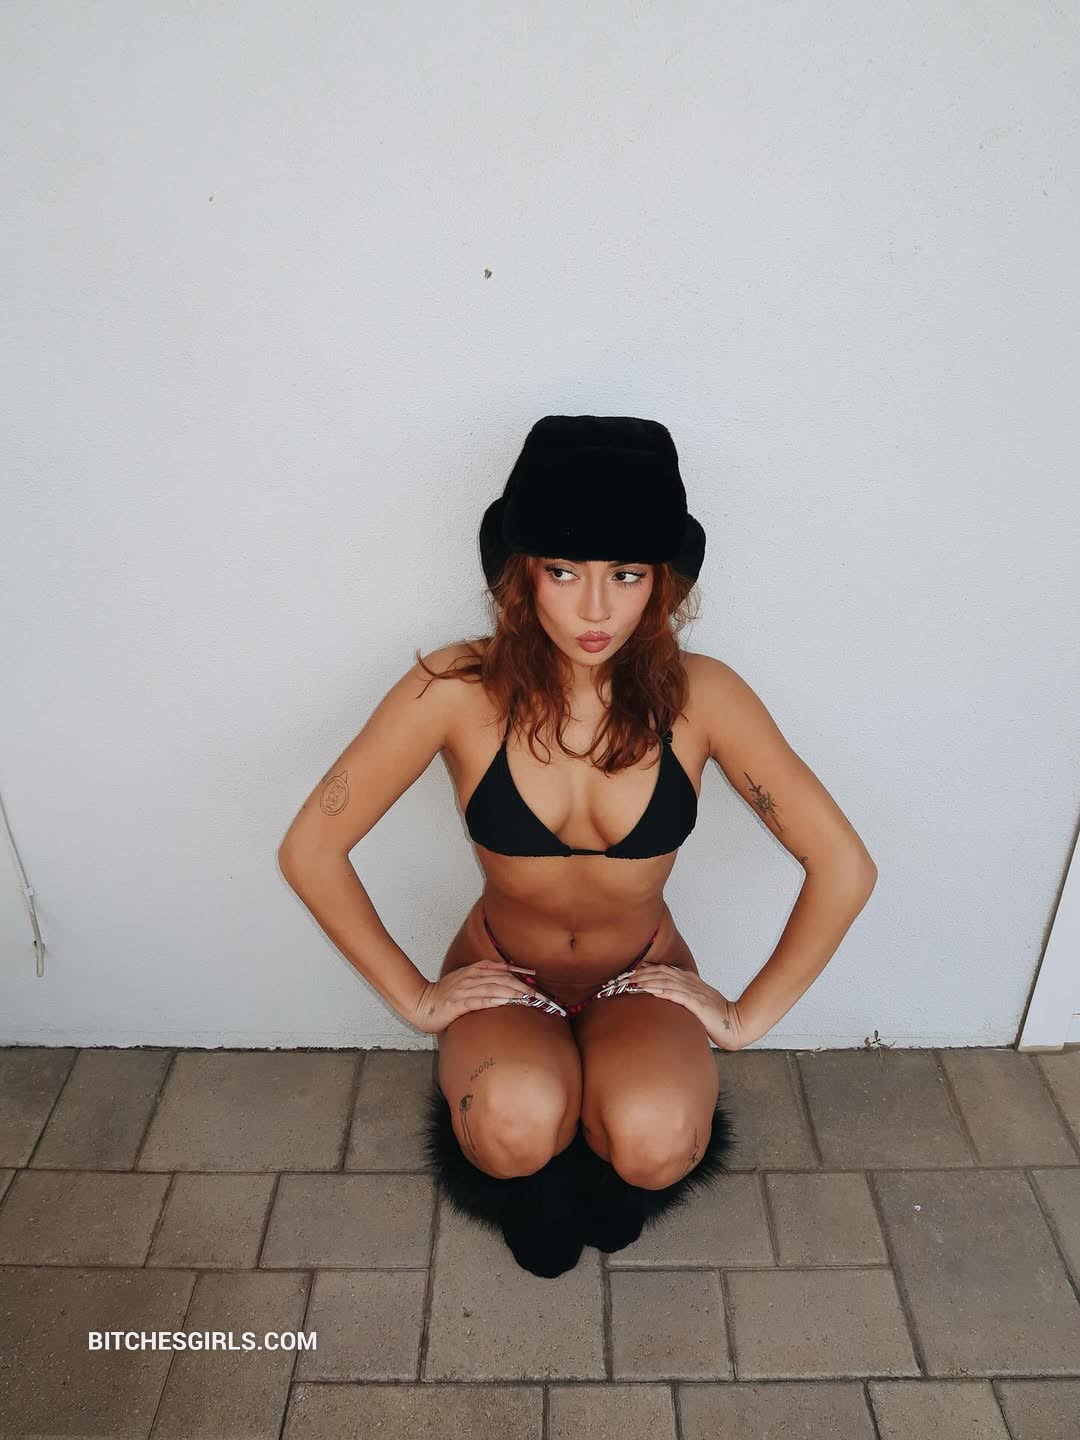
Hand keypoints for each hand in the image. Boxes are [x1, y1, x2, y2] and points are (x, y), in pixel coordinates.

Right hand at [410, 958, 538, 1034]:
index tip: (535, 977)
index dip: (519, 973)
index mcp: (473, 970)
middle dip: (523, 987)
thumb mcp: (464, 981)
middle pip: (502, 979)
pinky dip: (493, 1000)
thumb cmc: (444, 995)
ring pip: (493, 988)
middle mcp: (470, 977)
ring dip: (513, 993)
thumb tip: (504, 977)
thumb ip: (482, 978)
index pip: (501, 969)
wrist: (421, 1003)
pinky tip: (505, 1003)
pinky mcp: (457, 1003)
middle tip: (540, 995)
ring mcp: (464, 990)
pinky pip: (478, 1000)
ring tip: (529, 999)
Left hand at [626, 964, 749, 1050]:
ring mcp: (694, 992)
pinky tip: (648, 991)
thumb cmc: (716, 1018)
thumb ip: (682, 998)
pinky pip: (675, 994)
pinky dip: (660, 990)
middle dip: (640, 974)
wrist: (737, 1024)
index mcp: (690, 981)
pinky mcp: (697, 1003)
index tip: (629, 973)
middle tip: (623, 977)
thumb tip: (665, 1000)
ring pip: (665, 981)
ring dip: (646, 980)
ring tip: (630, 983)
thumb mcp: (697, 1003)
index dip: (645, 969)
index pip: (663, 970)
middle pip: (661, 972)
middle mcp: (690, 982)